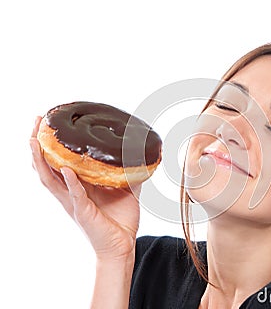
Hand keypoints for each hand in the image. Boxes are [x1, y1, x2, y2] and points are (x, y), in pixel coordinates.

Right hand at [30, 116, 140, 260]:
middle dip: (37, 145)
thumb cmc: (120, 220)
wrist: (123, 244)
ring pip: (50, 179)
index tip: (47, 124)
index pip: (58, 163)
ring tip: (35, 141)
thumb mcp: (124, 190)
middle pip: (46, 167)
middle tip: (35, 123)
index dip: (50, 145)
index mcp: (79, 187)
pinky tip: (66, 169)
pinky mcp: (82, 212)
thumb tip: (138, 155)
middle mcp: (71, 193)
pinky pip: (75, 194)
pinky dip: (70, 181)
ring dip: (41, 160)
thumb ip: (127, 173)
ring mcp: (74, 202)